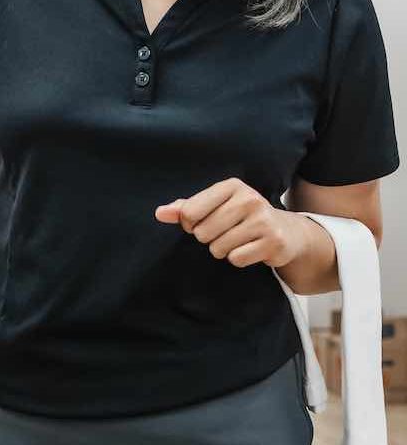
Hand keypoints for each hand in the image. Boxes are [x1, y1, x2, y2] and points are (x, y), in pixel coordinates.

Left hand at [154, 177, 309, 269]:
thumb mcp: (215, 205)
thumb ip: (185, 208)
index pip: (189, 211)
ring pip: (218, 248)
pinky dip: (238, 259)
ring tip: (238, 240)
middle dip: (208, 238)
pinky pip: (236, 259)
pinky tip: (249, 249)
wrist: (286, 231)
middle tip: (225, 232)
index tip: (203, 222)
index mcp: (231, 186)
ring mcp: (263, 220)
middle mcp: (249, 199)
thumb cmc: (241, 216)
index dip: (189, 224)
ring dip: (222, 250)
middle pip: (202, 233)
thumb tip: (159, 213)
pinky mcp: (273, 242)